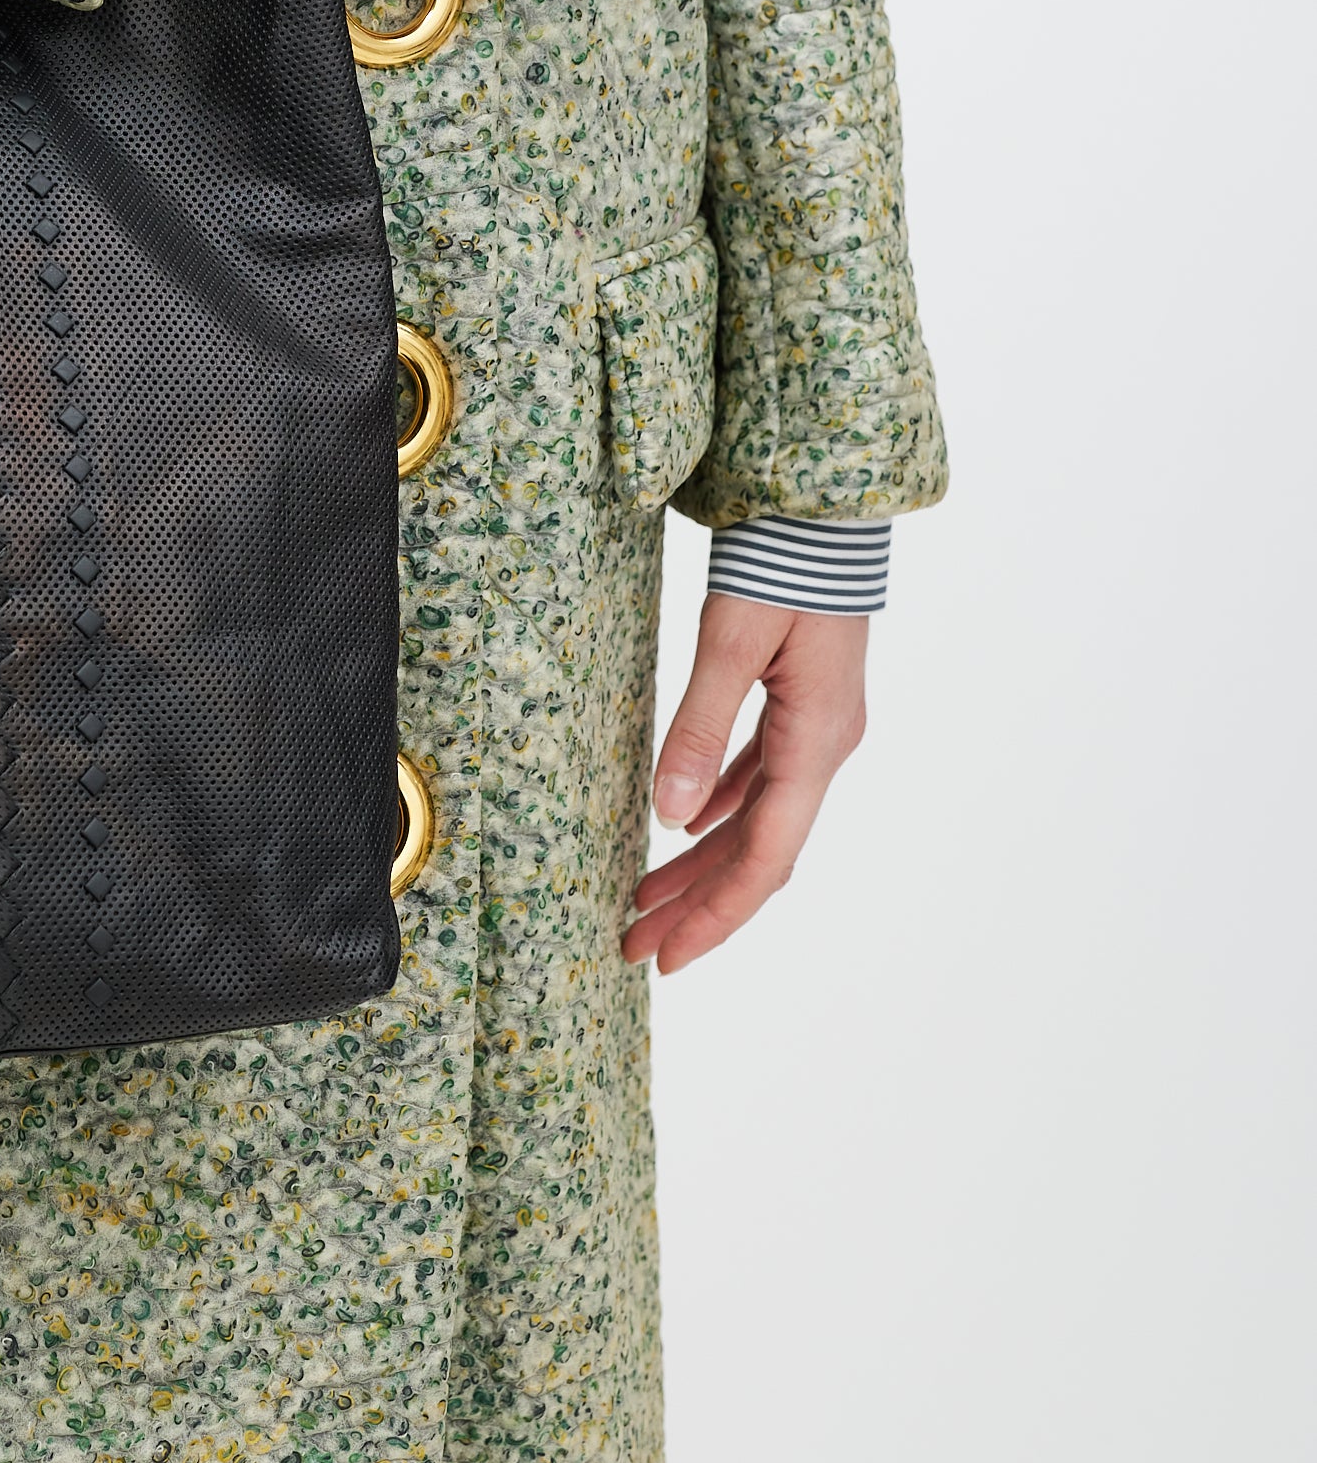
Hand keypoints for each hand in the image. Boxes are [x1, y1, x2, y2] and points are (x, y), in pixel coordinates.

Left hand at [622, 599, 869, 973]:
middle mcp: (826, 748)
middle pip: (759, 853)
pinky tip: (686, 821)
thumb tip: (667, 816)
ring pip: (758, 820)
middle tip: (636, 946)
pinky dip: (720, 809)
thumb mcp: (731, 642)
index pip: (763, 859)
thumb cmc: (782, 565)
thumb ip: (698, 728)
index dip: (714, 914)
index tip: (666, 955)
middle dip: (698, 904)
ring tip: (648, 898)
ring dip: (705, 862)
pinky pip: (761, 779)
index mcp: (815, 744)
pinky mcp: (805, 704)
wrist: (825, 507)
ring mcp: (819, 728)